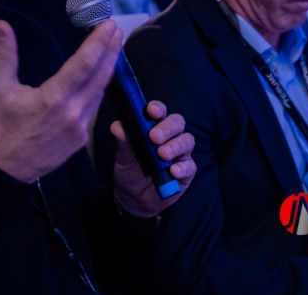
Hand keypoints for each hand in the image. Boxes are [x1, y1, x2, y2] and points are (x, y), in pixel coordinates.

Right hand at [0, 20, 122, 182]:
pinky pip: (94, 107)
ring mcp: (81, 127)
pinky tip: (100, 75)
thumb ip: (5, 54)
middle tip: (116, 29)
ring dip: (108, 67)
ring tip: (112, 47)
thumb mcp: (0, 88)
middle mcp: (73, 111)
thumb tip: (2, 25)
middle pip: (100, 75)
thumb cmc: (3, 128)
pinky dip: (99, 87)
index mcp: (53, 98)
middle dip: (111, 50)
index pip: (84, 64)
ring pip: (101, 91)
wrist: (8, 169)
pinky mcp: (83, 137)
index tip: (108, 25)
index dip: (99, 43)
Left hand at [110, 101, 195, 217]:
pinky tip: (172, 172)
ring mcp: (180, 154)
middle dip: (167, 128)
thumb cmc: (130, 172)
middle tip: (154, 138)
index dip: (158, 108)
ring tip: (162, 155)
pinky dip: (182, 168)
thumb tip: (117, 126)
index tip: (151, 111)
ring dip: (175, 146)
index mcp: (153, 128)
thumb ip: (123, 142)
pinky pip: (190, 166)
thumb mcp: (123, 158)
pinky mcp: (187, 172)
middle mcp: (170, 137)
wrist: (134, 200)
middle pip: (177, 123)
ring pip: (187, 141)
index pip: (160, 112)